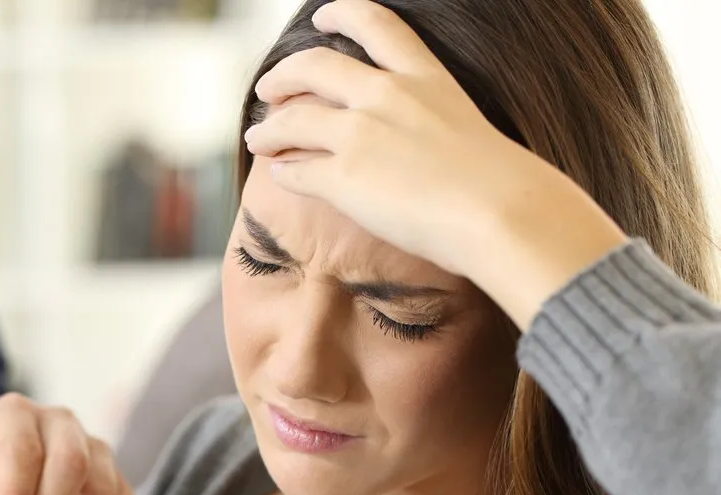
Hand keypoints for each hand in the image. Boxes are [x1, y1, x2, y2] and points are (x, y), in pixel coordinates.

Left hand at [244, 0, 626, 328]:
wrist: (499, 213)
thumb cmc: (499, 186)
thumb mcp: (465, 128)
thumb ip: (428, 121)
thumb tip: (402, 144)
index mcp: (424, 77)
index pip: (378, 26)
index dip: (342, 15)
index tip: (322, 18)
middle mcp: (386, 96)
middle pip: (315, 66)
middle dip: (283, 75)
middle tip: (267, 89)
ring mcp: (360, 135)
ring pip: (291, 119)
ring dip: (268, 128)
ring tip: (257, 138)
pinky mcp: (342, 177)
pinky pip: (294, 170)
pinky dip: (282, 171)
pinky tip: (280, 175)